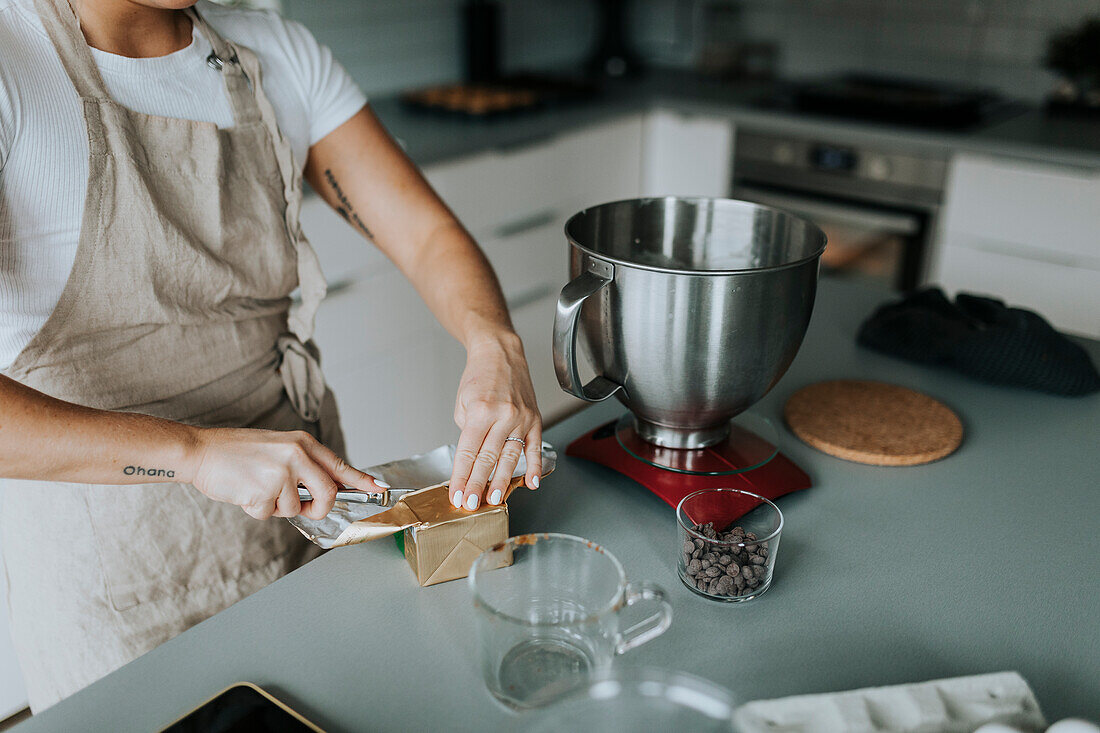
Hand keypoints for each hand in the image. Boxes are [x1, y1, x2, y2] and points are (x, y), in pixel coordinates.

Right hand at [186, 427, 381, 519]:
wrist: (200, 451)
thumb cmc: (237, 453)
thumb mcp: (278, 448)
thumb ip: (303, 465)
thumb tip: (327, 488)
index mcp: (302, 443)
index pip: (339, 465)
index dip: (361, 480)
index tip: (379, 489)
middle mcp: (296, 454)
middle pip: (328, 493)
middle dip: (318, 508)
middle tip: (303, 508)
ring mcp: (281, 471)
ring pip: (295, 508)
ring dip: (276, 507)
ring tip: (256, 487)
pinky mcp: (263, 489)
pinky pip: (270, 514)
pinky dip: (257, 510)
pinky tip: (244, 492)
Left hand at [449, 332, 541, 510]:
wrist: (501, 354)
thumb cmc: (480, 377)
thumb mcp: (462, 403)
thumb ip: (468, 432)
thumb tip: (473, 459)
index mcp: (481, 411)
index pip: (468, 452)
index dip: (461, 476)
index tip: (456, 494)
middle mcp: (503, 415)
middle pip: (488, 458)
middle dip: (478, 485)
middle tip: (471, 504)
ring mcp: (521, 418)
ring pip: (510, 457)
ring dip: (502, 482)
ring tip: (494, 500)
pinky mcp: (535, 419)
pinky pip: (535, 447)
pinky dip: (534, 467)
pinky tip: (531, 484)